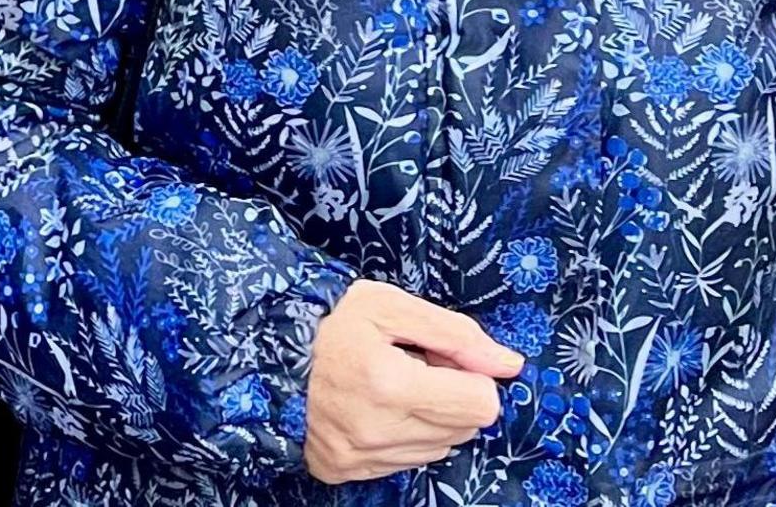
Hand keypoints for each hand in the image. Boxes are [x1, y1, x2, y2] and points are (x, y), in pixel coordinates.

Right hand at [302, 280, 523, 483]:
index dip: (471, 376)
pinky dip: (405, 434)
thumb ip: (456, 333)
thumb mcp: (388, 304)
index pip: (482, 404)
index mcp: (391, 385)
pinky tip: (377, 409)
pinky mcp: (346, 471)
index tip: (443, 358)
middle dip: (452, 395)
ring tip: (393, 388)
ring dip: (430, 417)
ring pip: (441, 446)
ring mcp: (361, 457)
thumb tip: (510, 365)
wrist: (266, 358)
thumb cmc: (330, 325)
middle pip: (466, 428)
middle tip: (416, 368)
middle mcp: (378, 432)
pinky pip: (409, 461)